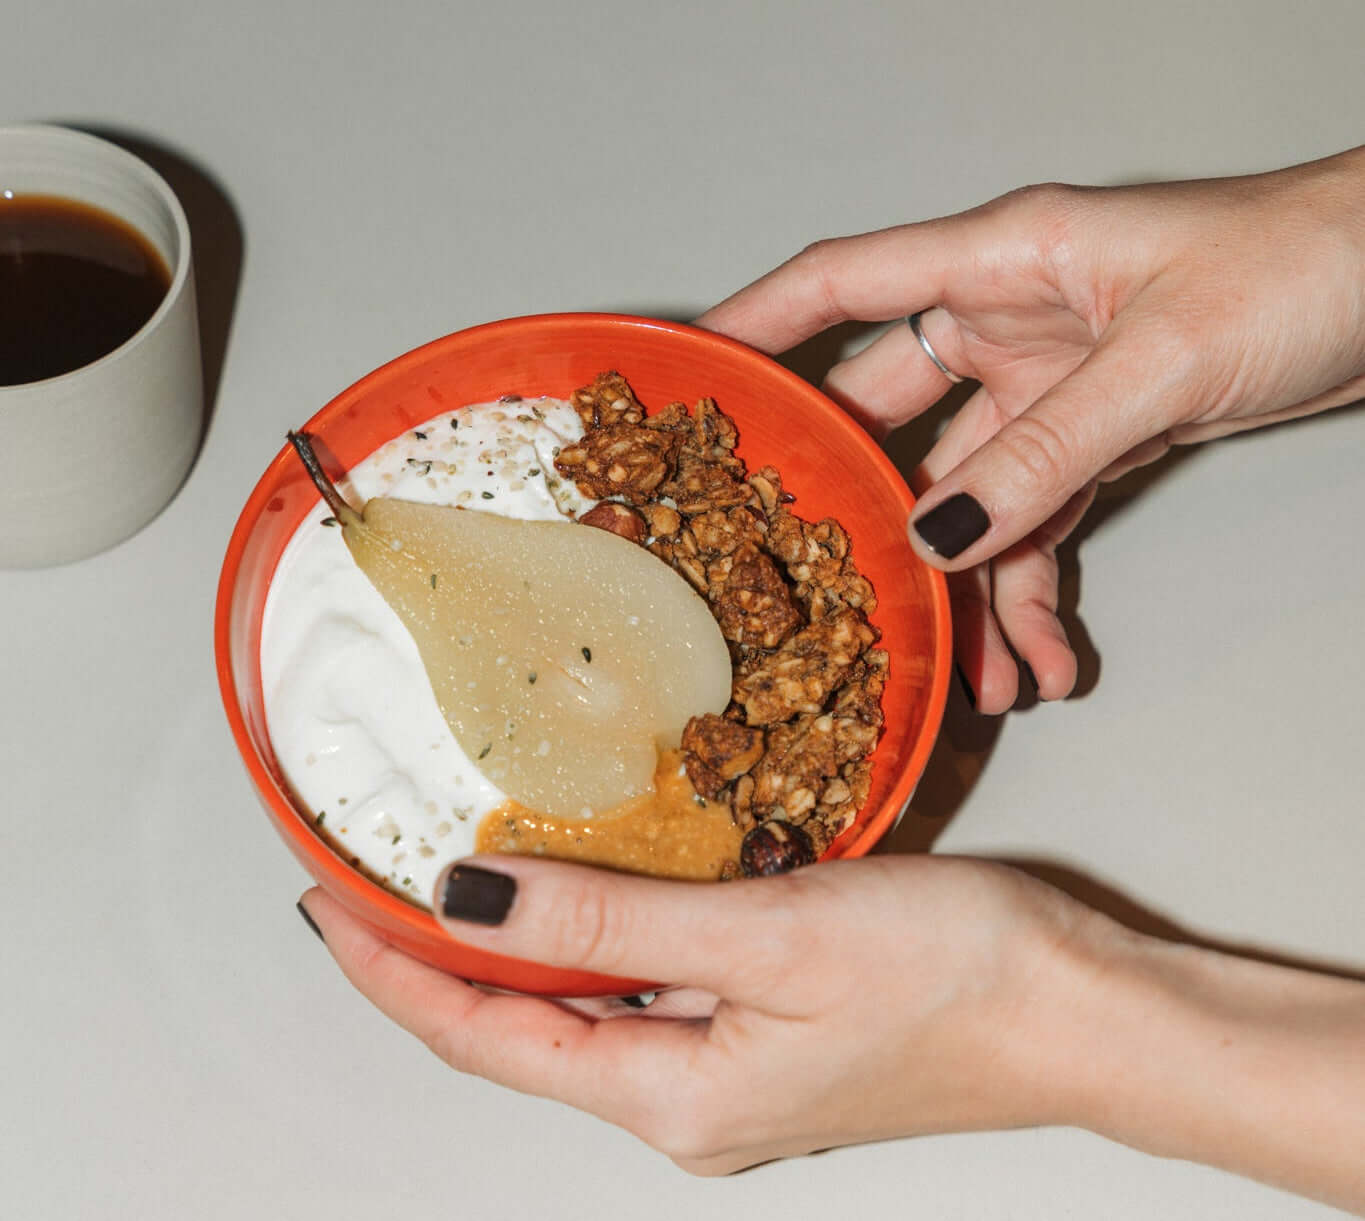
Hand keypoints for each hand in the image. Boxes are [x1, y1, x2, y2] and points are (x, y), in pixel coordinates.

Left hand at [300, 855, 1364, 1208]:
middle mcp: (688, 1100)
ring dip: (516, 946)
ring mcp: (730, 1071)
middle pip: (522, 1032)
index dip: (395, 974)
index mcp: (675, 1097)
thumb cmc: (953, 978)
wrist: (1086, 1011)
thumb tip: (468, 902)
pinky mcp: (769, 1031)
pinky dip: (597, 938)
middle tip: (374, 875)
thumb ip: (614, 923)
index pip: (486, 1040)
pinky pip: (648, 986)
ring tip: (455, 872)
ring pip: (584, 1007)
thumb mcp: (768, 934)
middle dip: (437, 960)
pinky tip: (589, 886)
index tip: (328, 904)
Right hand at [699, 146, 1364, 710]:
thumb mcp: (1162, 359)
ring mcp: (1048, 385)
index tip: (688, 378)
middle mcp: (1008, 321)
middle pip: (888, 418)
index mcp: (1002, 260)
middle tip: (805, 577)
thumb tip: (935, 534)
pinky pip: (1038, 524)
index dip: (754, 327)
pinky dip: (1034, 594)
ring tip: (965, 677)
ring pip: (966, 497)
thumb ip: (1045, 451)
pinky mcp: (1095, 437)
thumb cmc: (1304, 263)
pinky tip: (1041, 663)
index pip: (840, 285)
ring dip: (963, 587)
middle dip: (855, 505)